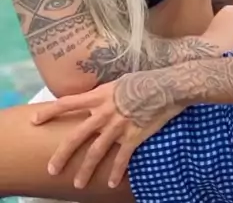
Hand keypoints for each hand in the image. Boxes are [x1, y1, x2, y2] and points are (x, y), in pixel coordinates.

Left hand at [31, 74, 180, 189]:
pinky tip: (110, 183)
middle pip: (76, 136)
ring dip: (85, 170)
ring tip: (78, 184)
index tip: (35, 120)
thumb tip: (97, 100)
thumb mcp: (119, 82)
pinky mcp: (133, 137)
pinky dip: (115, 172)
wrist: (166, 86)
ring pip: (96, 152)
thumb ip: (106, 94)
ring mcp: (118, 126)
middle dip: (62, 155)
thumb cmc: (144, 80)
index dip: (49, 112)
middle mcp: (104, 112)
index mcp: (99, 96)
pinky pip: (121, 159)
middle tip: (52, 169)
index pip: (68, 103)